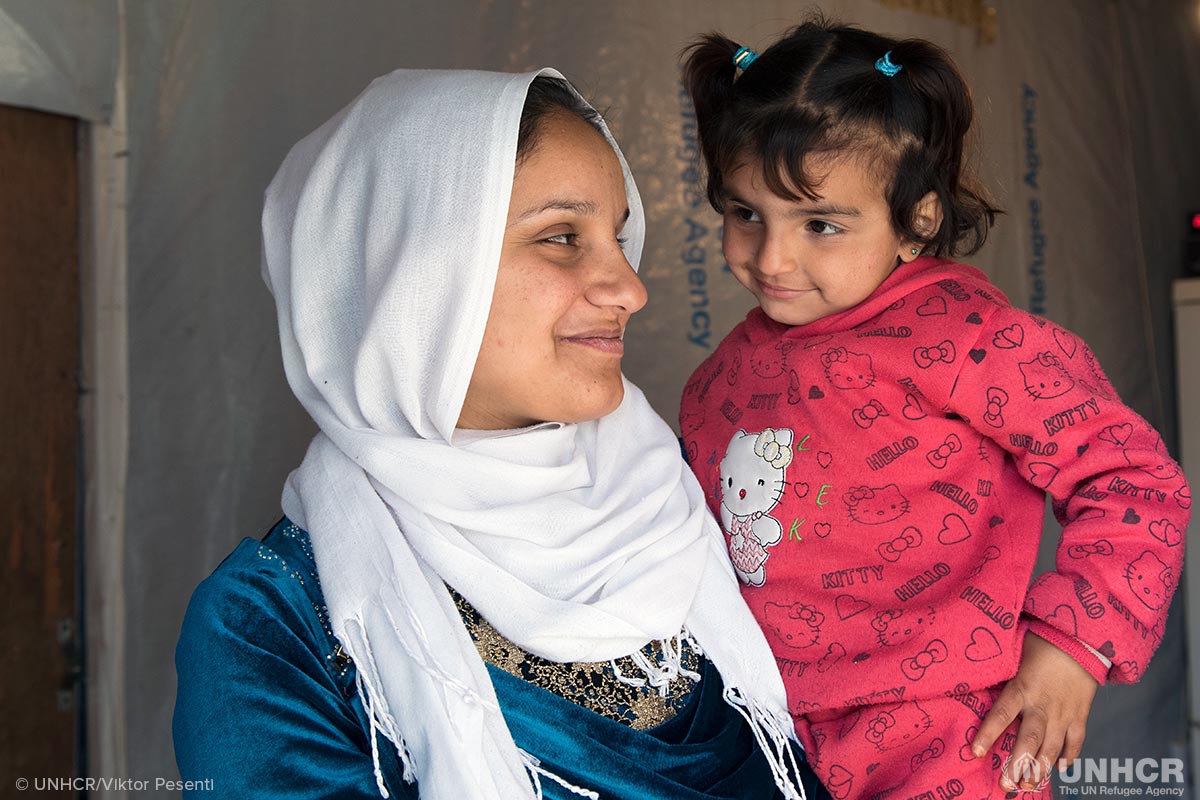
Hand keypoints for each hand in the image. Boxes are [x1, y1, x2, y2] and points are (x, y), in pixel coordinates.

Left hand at [970, 632, 1098, 790]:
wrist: (1083, 640)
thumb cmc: (1042, 643)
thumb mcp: (1016, 654)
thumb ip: (1002, 673)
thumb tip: (975, 679)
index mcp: (1023, 688)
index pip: (1002, 714)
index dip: (988, 733)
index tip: (976, 752)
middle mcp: (1043, 705)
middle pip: (1029, 740)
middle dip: (1018, 764)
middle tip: (1006, 785)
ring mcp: (1064, 713)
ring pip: (1052, 748)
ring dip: (1041, 769)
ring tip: (1029, 785)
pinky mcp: (1081, 715)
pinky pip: (1076, 741)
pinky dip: (1070, 756)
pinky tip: (1061, 768)